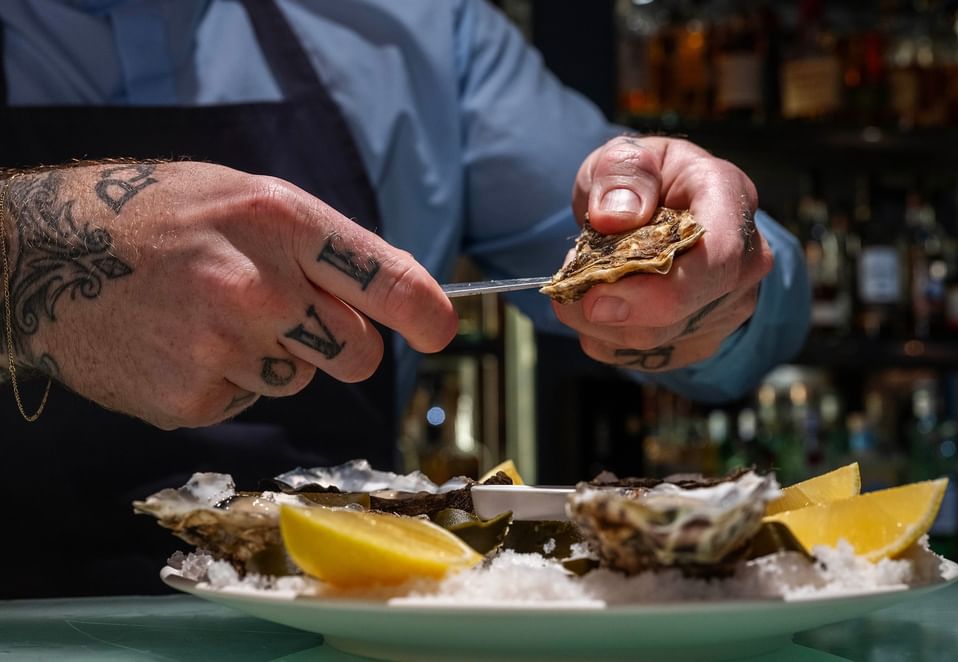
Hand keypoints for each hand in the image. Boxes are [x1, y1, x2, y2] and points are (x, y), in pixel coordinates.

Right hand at [1, 162, 455, 427]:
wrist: (38, 256)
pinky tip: (183, 342)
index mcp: (278, 223)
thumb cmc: (150, 216)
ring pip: (301, 379)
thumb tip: (397, 291)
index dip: (423, 311)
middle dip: (343, 343)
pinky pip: (247, 399)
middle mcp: (259, 289)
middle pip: (358, 354)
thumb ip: (317, 245)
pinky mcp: (192, 399)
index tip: (439, 328)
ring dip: (275, 356)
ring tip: (212, 316)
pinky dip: (226, 379)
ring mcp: (224, 350)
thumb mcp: (239, 198)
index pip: (382, 279)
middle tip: (294, 316)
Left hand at [556, 136, 772, 371]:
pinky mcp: (698, 339)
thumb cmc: (643, 181)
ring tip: (580, 283)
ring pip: (654, 339)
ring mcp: (726, 306)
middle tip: (569, 290)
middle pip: (683, 310)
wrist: (658, 210)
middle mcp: (744, 261)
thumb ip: (621, 175)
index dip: (661, 288)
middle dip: (613, 308)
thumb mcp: (624, 156)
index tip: (597, 296)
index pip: (719, 258)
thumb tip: (614, 217)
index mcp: (730, 200)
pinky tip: (597, 305)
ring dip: (598, 321)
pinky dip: (603, 336)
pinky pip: (640, 356)